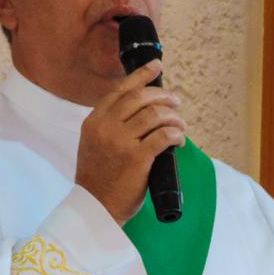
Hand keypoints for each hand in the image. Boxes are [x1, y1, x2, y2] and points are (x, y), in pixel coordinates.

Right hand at [74, 60, 185, 223]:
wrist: (95, 208)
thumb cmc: (98, 179)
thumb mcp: (93, 144)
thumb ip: (109, 125)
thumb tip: (140, 109)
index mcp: (94, 121)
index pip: (121, 90)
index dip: (141, 75)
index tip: (157, 66)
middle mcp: (106, 127)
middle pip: (141, 97)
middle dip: (164, 96)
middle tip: (176, 102)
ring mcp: (121, 142)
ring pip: (155, 115)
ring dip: (174, 117)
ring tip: (180, 125)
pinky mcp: (137, 158)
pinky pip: (163, 136)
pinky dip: (176, 134)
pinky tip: (178, 140)